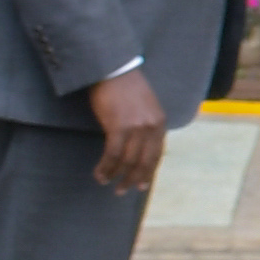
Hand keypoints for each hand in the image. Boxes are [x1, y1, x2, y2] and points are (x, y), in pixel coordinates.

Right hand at [85, 62, 167, 196]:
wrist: (114, 69)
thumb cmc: (124, 86)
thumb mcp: (144, 106)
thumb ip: (145, 124)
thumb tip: (138, 146)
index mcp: (160, 121)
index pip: (157, 154)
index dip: (148, 171)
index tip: (142, 184)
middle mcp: (152, 126)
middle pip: (144, 161)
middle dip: (133, 179)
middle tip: (123, 190)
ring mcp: (136, 127)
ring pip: (127, 161)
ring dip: (116, 175)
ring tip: (106, 182)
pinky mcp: (119, 126)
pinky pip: (113, 154)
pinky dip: (106, 167)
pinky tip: (99, 174)